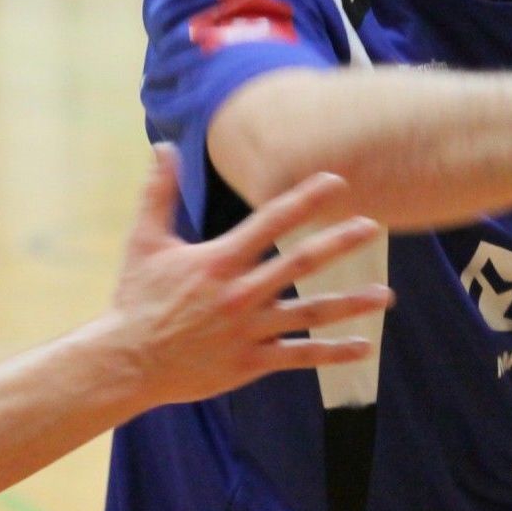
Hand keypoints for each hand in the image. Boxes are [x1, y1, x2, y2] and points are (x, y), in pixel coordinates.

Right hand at [106, 146, 392, 409]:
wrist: (126, 362)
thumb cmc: (135, 299)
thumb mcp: (144, 242)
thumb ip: (158, 193)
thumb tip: (162, 147)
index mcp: (219, 261)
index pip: (270, 222)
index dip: (305, 199)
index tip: (336, 181)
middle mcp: (240, 293)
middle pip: (300, 264)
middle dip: (338, 243)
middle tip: (372, 226)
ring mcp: (249, 330)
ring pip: (310, 314)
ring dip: (350, 303)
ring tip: (385, 294)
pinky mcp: (251, 362)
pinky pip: (300, 356)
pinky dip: (333, 353)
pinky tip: (364, 347)